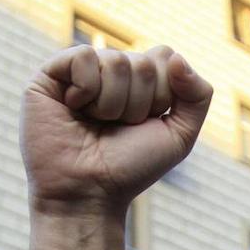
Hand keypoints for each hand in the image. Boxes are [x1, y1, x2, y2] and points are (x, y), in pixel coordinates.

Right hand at [21, 44, 213, 217]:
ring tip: (96, 123)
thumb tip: (176, 58)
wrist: (88, 192)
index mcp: (141, 81)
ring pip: (117, 61)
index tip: (146, 122)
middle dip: (139, 104)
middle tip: (118, 127)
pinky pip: (84, 56)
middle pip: (144, 62)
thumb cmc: (131, 166)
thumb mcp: (179, 135)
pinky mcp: (51, 74)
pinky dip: (87, 89)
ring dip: (113, 104)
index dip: (163, 94)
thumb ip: (198, 95)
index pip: (165, 57)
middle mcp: (112, 71)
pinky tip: (74, 107)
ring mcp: (81, 71)